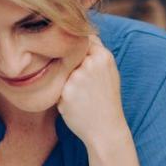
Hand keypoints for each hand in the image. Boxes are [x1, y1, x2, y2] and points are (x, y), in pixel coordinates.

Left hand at [56, 36, 127, 150]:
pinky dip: (62, 95)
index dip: (77, 48)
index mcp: (104, 56)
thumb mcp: (109, 73)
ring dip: (64, 81)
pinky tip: (74, 104)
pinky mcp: (65, 92)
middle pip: (69, 54)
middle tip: (81, 83)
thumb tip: (76, 35)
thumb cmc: (106, 100)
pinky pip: (56, 86)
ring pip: (61, 70)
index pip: (82, 39)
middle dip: (70, 65)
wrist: (106, 130)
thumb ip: (95, 55)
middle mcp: (90, 63)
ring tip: (80, 96)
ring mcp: (77, 77)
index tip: (77, 59)